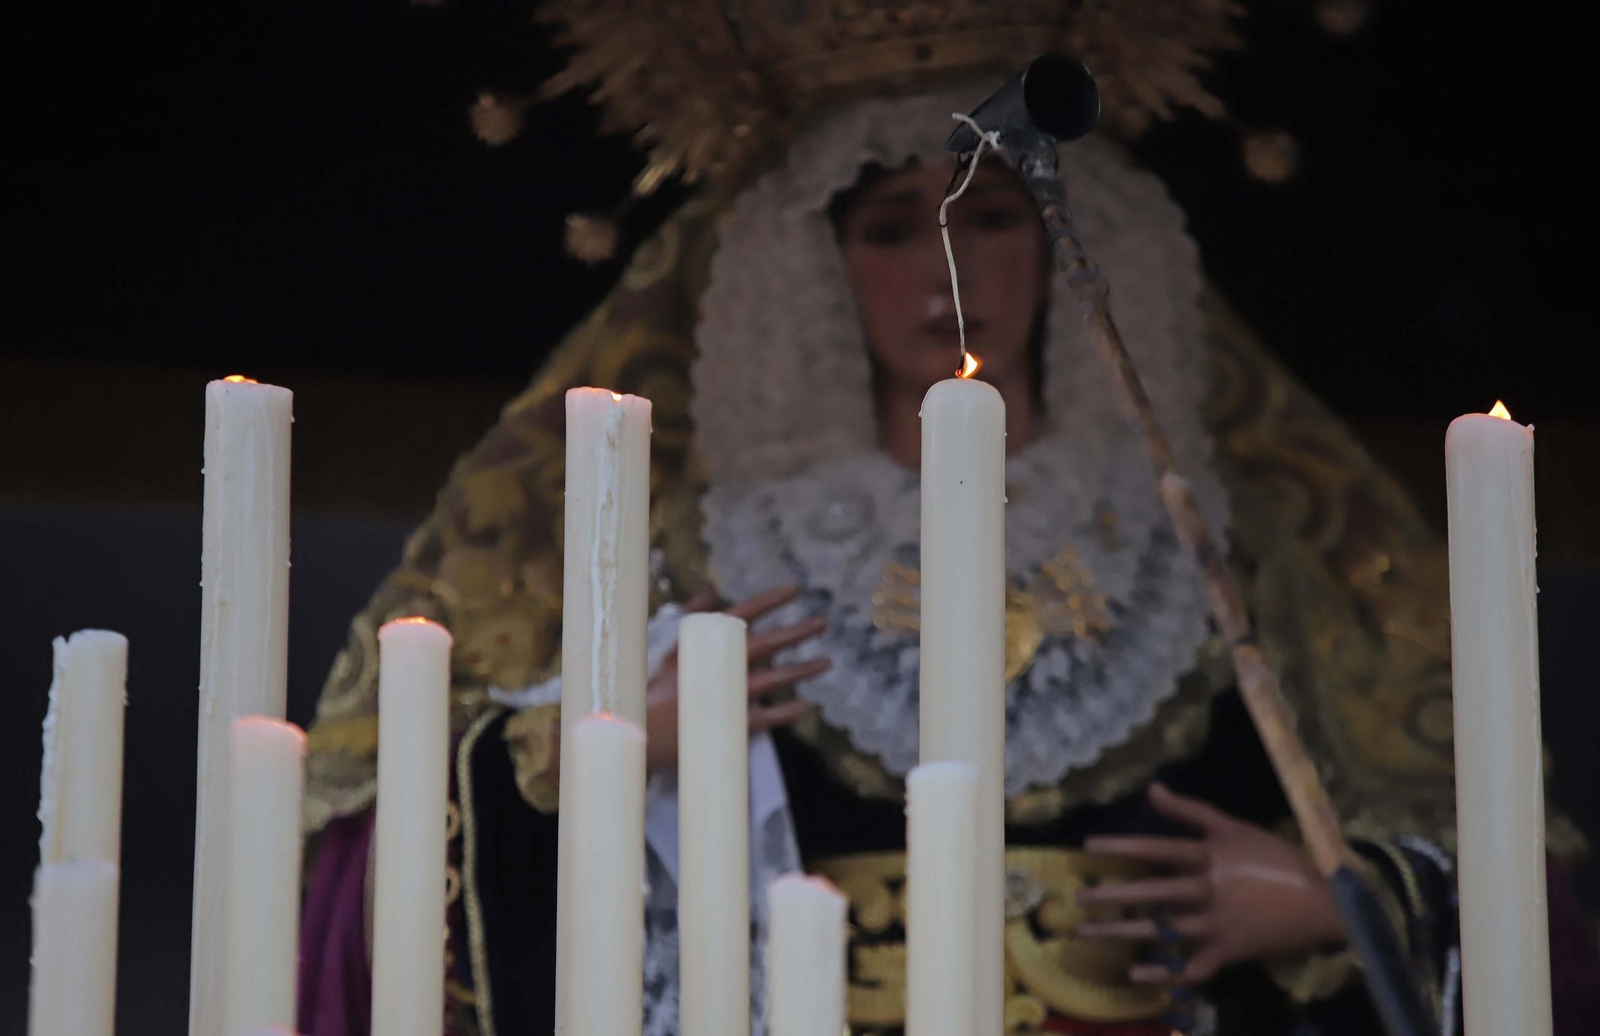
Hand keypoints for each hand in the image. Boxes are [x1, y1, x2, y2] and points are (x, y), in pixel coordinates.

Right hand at [643, 583, 830, 772]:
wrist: (637, 735)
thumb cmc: (651, 690)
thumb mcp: (668, 647)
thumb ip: (692, 617)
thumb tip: (712, 589)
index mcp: (700, 645)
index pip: (740, 614)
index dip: (768, 600)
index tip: (793, 589)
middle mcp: (716, 667)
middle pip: (766, 643)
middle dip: (797, 631)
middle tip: (822, 622)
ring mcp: (726, 697)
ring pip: (774, 678)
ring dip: (802, 669)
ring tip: (826, 662)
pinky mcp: (729, 726)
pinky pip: (767, 718)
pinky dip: (787, 712)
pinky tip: (805, 706)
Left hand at [1077, 783, 1345, 985]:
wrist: (1324, 902)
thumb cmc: (1277, 858)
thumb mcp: (1235, 827)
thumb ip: (1191, 811)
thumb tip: (1152, 789)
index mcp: (1211, 857)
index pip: (1157, 850)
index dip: (1122, 848)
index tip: (1089, 848)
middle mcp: (1209, 890)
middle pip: (1154, 894)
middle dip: (1113, 897)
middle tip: (1078, 900)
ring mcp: (1217, 925)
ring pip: (1164, 931)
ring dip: (1124, 933)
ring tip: (1089, 933)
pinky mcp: (1228, 952)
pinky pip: (1192, 967)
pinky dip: (1165, 974)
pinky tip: (1136, 975)